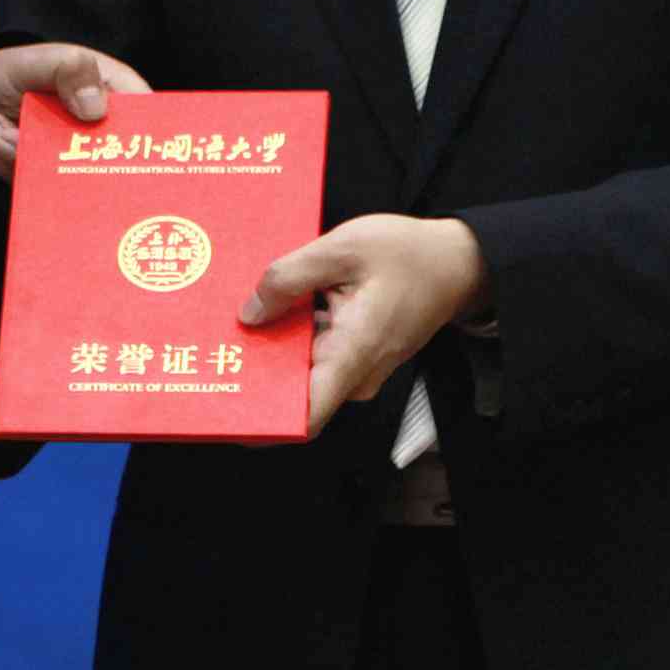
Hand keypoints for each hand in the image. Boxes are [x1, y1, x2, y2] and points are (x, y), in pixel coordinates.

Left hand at [0, 40, 151, 176]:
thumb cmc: (27, 67)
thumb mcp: (46, 59)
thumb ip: (70, 70)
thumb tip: (95, 108)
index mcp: (119, 100)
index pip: (147, 129)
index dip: (139, 146)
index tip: (108, 153)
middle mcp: (102, 135)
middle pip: (104, 165)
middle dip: (58, 156)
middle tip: (16, 137)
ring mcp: (74, 160)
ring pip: (62, 178)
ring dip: (21, 157)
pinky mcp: (46, 177)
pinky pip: (33, 185)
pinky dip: (5, 165)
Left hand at [240, 213, 486, 439]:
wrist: (458, 263)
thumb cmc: (410, 254)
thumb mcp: (343, 247)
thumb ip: (290, 277)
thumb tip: (249, 313)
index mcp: (353, 354)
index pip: (304, 417)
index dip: (260, 422)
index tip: (223, 407)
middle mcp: (355, 374)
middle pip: (291, 392)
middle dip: (252, 373)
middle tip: (211, 345)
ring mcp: (356, 368)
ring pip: (300, 371)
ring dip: (270, 349)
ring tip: (233, 318)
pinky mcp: (355, 355)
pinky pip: (314, 355)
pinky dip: (291, 336)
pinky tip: (272, 306)